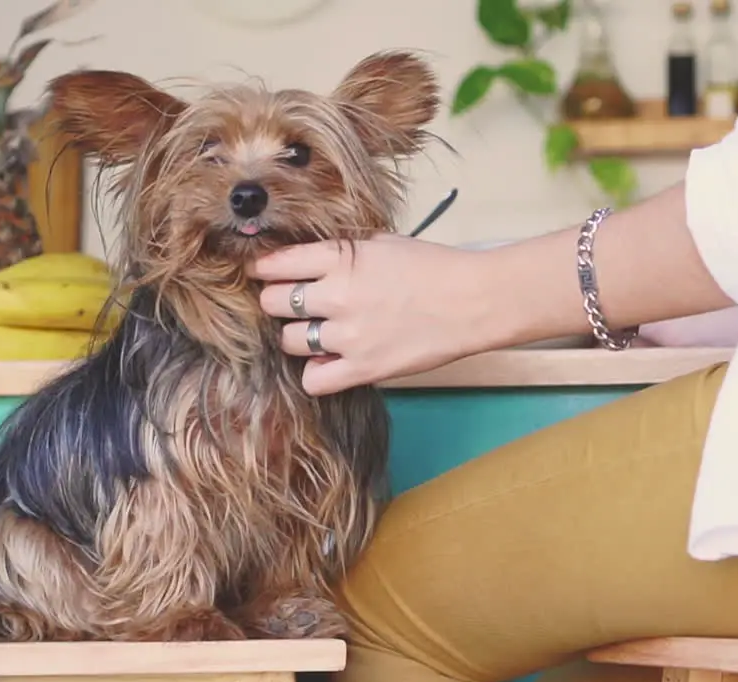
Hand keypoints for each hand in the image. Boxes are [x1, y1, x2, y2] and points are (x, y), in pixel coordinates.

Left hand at [247, 233, 499, 395]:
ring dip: (297, 337)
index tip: (264, 274)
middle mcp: (338, 296)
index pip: (278, 264)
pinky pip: (314, 380)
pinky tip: (328, 362)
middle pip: (274, 303)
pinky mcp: (364, 368)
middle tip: (291, 304)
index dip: (265, 269)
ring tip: (316, 333)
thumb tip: (304, 261)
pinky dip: (315, 373)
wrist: (473, 301)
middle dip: (277, 302)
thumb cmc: (433, 267)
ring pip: (289, 341)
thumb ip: (340, 252)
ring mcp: (349, 336)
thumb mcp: (381, 244)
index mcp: (341, 259)